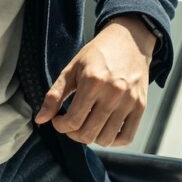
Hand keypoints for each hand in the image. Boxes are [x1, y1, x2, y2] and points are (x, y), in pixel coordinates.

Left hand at [34, 15, 154, 146]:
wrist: (129, 41)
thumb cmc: (97, 54)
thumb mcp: (71, 69)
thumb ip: (54, 95)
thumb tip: (40, 119)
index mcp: (93, 81)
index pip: (72, 121)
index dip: (60, 126)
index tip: (58, 119)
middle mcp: (113, 92)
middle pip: (88, 134)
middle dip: (73, 133)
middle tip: (71, 123)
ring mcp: (129, 101)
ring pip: (106, 139)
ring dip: (92, 137)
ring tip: (87, 124)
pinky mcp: (141, 106)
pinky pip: (126, 137)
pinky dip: (113, 141)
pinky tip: (104, 129)